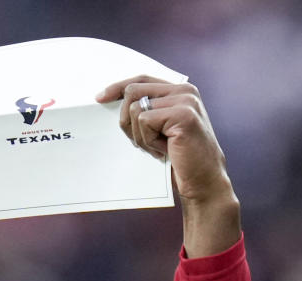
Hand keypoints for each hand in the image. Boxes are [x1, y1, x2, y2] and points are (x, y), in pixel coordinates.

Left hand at [97, 76, 239, 256]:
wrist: (201, 179)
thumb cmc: (178, 157)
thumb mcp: (158, 129)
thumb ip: (146, 110)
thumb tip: (110, 100)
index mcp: (180, 90)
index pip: (142, 79)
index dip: (118, 87)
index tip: (99, 98)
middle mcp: (185, 90)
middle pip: (133, 92)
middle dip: (128, 120)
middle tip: (144, 142)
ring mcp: (186, 100)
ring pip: (136, 109)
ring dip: (141, 135)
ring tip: (160, 147)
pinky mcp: (183, 114)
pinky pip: (144, 121)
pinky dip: (148, 140)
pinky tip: (165, 149)